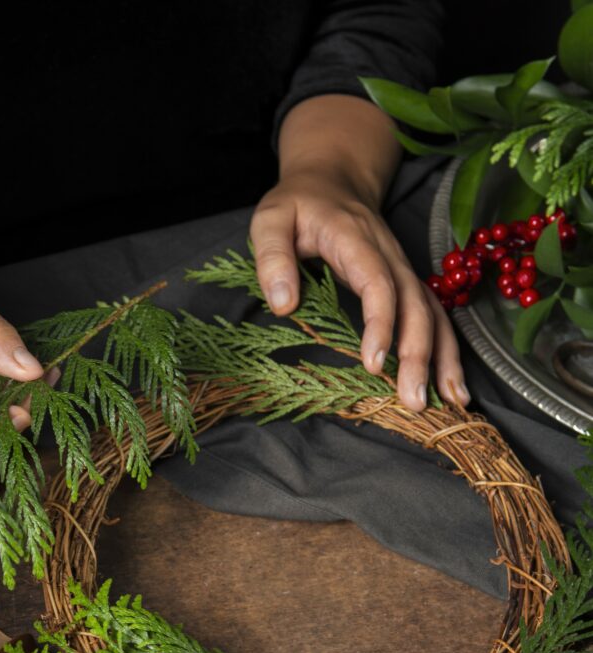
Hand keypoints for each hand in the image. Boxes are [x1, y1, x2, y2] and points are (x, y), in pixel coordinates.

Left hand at [252, 96, 468, 411]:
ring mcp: (402, 269)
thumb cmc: (297, 205)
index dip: (381, 322)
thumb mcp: (270, 219)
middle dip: (419, 354)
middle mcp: (389, 255)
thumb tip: (282, 305)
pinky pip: (434, 316)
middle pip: (415, 304)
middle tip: (413, 400)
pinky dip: (446, 351)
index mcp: (355, 240)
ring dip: (444, 358)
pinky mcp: (406, 282)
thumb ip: (272, 258)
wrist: (332, 180)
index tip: (375, 364)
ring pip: (434, 313)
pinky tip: (451, 386)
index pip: (377, 282)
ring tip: (450, 402)